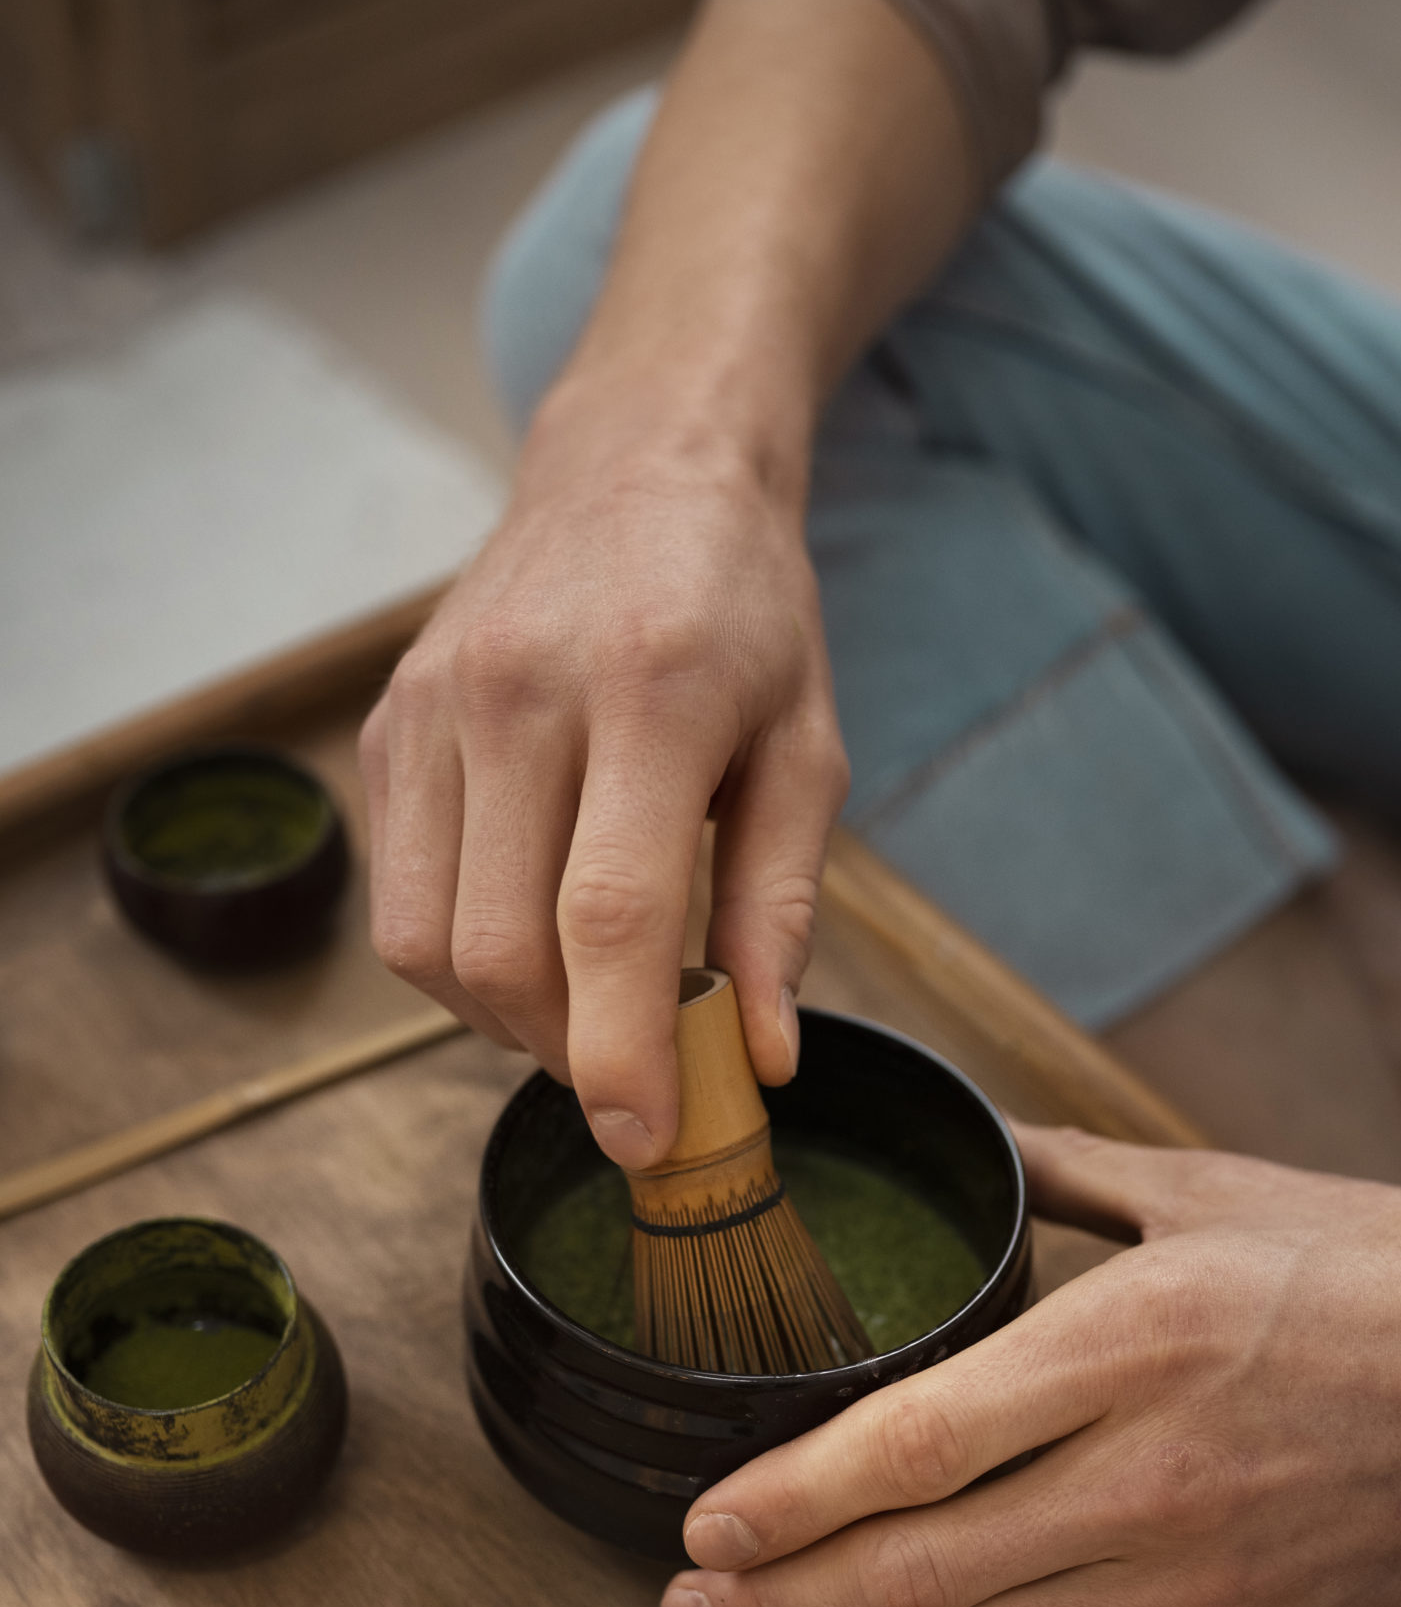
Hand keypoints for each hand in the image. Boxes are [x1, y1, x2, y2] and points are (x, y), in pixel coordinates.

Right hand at [361, 383, 846, 1166]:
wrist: (636, 466)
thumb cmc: (742, 613)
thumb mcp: (807, 749)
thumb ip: (779, 908)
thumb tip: (759, 1058)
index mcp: (653, 694)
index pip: (610, 918)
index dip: (622, 1053)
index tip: (646, 1140)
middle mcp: (520, 695)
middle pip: (503, 953)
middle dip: (568, 1054)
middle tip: (635, 1075)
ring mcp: (434, 708)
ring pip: (430, 945)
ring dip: (506, 1021)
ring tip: (585, 1009)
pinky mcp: (386, 727)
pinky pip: (403, 899)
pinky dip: (462, 960)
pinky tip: (533, 939)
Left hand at [659, 1124, 1400, 1606]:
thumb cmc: (1390, 1270)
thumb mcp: (1214, 1187)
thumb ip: (1061, 1172)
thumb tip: (960, 1148)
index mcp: (1133, 1342)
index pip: (913, 1444)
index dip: (788, 1499)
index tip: (703, 1527)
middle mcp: (1155, 1479)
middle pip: (920, 1575)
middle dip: (779, 1605)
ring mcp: (1208, 1589)